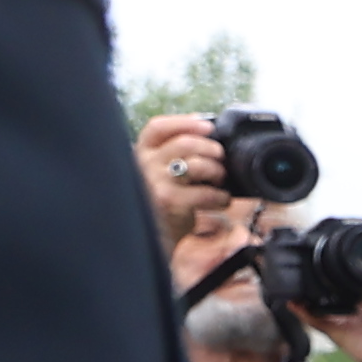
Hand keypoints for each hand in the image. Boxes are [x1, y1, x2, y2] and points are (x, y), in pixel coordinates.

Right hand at [131, 112, 246, 255]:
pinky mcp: (169, 202)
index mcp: (140, 153)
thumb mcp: (160, 174)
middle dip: (211, 149)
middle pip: (185, 143)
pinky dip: (221, 196)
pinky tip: (221, 201)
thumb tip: (208, 136)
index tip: (207, 126)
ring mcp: (155, 183)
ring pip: (197, 164)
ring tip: (219, 180)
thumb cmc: (162, 203)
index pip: (157, 127)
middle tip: (220, 159)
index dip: (184, 122)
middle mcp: (144, 165)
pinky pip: (205, 192)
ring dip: (217, 171)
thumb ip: (173, 155)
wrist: (151, 238)